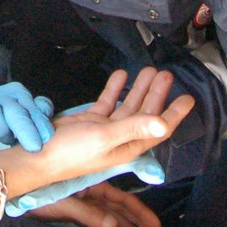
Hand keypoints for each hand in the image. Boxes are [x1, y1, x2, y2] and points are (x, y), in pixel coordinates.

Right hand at [0, 83, 55, 152]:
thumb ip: (39, 115)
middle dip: (25, 129)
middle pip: (13, 109)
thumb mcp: (28, 123)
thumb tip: (45, 111)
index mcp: (17, 93)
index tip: (47, 138)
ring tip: (6, 140)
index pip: (31, 106)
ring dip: (0, 129)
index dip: (40, 122)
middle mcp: (0, 95)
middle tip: (34, 147)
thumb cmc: (10, 131)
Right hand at [4, 68, 191, 192]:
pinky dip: (115, 89)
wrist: (38, 155)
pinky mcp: (90, 122)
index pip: (158, 129)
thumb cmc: (71, 153)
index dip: (174, 115)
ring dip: (138, 89)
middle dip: (157, 95)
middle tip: (167, 75)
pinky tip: (121, 75)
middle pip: (145, 114)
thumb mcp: (105, 138)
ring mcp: (105, 130)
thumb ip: (134, 128)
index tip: (188, 99)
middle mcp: (120, 139)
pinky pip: (108, 102)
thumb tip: (164, 124)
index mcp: (128, 147)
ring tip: (150, 70)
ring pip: (128, 106)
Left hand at [26, 181, 161, 226]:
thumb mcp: (63, 202)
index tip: (154, 225)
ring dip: (125, 222)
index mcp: (92, 183)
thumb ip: (87, 215)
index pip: (122, 200)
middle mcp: (90, 187)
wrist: (14, 186)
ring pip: (110, 210)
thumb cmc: (35, 190)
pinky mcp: (73, 203)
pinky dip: (109, 221)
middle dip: (137, 219)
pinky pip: (97, 213)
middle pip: (120, 205)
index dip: (140, 213)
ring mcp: (82, 196)